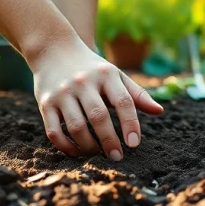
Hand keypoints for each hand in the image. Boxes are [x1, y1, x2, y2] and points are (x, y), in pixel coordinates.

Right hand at [29, 37, 163, 159]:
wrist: (53, 49)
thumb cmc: (91, 68)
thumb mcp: (115, 74)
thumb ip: (136, 94)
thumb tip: (159, 111)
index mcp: (105, 74)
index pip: (123, 101)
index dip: (130, 123)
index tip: (134, 144)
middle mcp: (83, 82)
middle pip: (99, 116)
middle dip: (109, 140)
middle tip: (117, 156)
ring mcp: (62, 93)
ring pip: (76, 126)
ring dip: (89, 146)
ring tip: (97, 153)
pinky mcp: (45, 103)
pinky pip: (54, 131)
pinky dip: (66, 146)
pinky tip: (77, 151)